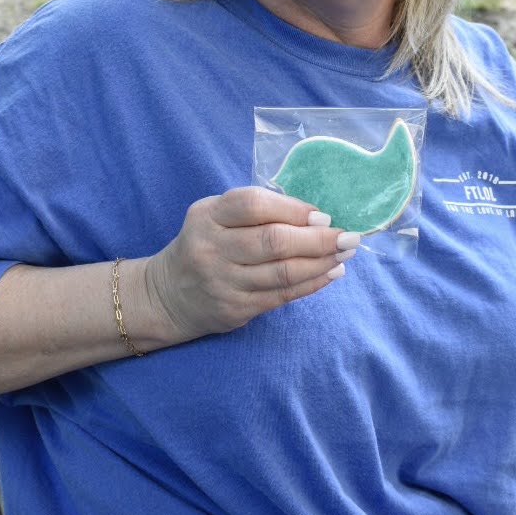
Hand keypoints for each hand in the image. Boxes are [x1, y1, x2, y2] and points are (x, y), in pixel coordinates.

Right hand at [144, 186, 355, 340]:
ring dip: (322, 263)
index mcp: (207, 216)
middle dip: (318, 239)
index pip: (254, 205)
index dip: (293, 209)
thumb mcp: (214, 216)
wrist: (167, 295)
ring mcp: (223, 282)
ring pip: (283, 273)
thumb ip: (255, 211)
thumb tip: (315, 216)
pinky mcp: (235, 309)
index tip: (323, 214)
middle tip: (348, 237)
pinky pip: (282, 296)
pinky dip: (312, 284)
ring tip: (345, 254)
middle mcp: (212, 248)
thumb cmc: (204, 245)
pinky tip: (330, 273)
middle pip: (273, 242)